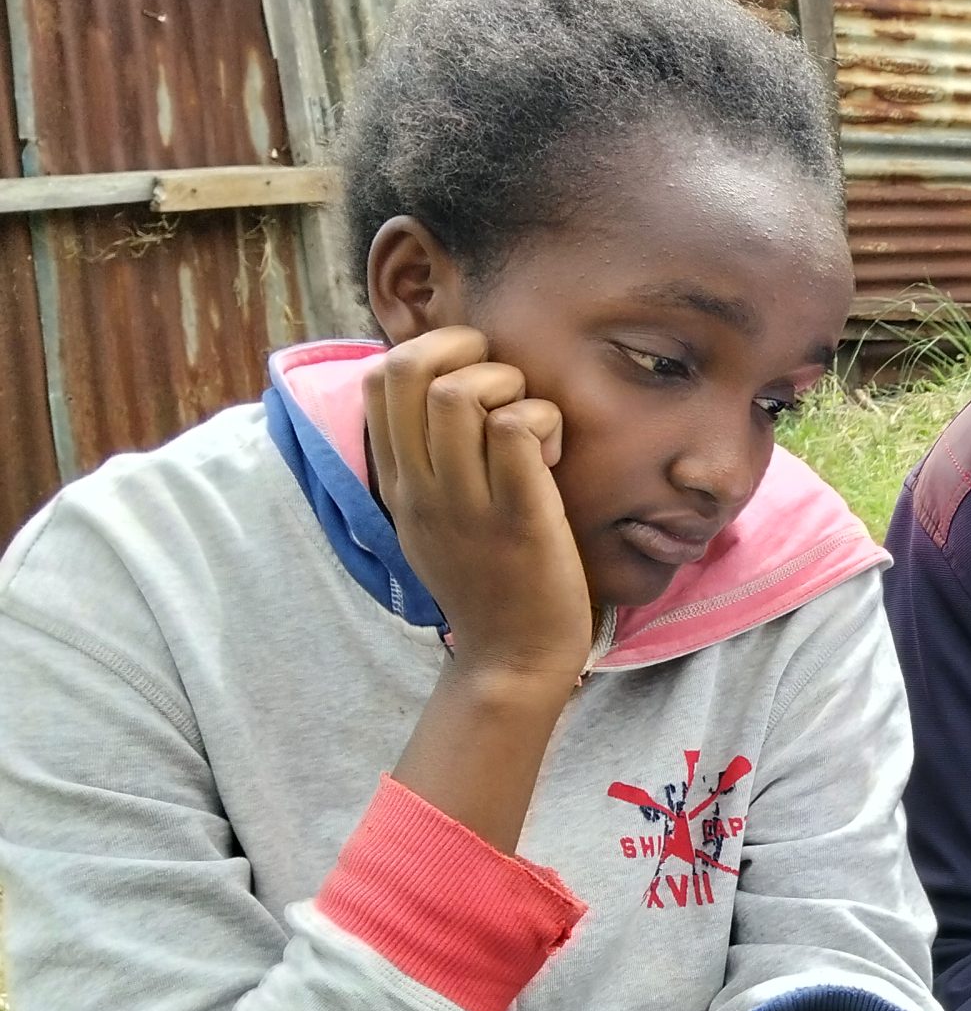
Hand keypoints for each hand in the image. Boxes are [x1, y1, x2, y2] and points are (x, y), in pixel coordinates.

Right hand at [364, 326, 590, 690]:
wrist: (512, 661)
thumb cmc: (489, 583)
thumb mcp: (434, 522)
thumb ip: (429, 463)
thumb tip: (446, 394)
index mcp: (399, 484)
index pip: (377, 380)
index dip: (429, 352)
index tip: (473, 378)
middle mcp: (421, 488)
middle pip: (408, 369)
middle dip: (464, 349)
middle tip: (506, 384)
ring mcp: (465, 503)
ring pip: (461, 393)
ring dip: (509, 385)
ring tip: (532, 424)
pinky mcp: (518, 518)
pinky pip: (516, 430)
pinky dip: (541, 420)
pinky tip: (553, 453)